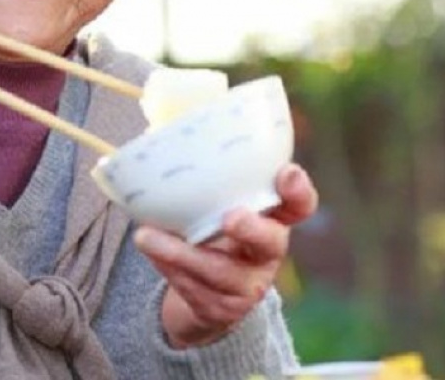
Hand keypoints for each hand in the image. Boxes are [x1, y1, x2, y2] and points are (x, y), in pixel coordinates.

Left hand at [134, 164, 318, 347]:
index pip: (298, 205)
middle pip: (271, 242)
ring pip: (219, 271)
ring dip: (181, 253)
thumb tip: (152, 135)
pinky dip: (166, 266)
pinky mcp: (221, 308)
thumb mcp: (213, 204)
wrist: (203, 296)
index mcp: (271, 219)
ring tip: (146, 236)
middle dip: (252, 229)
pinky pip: (193, 289)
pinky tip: (148, 248)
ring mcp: (247, 285)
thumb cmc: (207, 232)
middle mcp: (267, 252)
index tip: (287, 173)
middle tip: (230, 218)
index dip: (298, 192)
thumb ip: (201, 178)